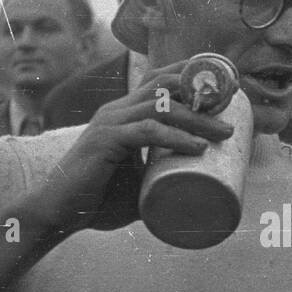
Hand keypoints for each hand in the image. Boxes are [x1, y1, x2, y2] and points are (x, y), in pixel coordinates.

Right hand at [25, 59, 235, 236]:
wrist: (58, 213)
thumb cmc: (96, 200)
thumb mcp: (138, 186)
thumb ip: (161, 182)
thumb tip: (198, 195)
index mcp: (125, 113)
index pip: (162, 80)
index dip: (194, 77)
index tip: (228, 89)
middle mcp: (117, 110)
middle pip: (168, 87)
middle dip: (204, 96)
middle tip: (234, 118)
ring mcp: (110, 122)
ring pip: (162, 106)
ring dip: (198, 117)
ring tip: (224, 134)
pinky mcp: (105, 140)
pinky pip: (147, 132)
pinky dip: (175, 137)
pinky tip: (197, 147)